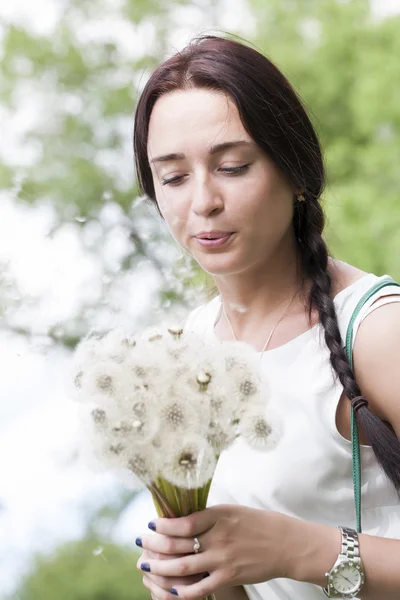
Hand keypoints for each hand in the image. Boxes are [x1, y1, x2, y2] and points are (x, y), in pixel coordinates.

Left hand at [136, 504, 299, 598]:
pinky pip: (200, 588)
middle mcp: (218, 536)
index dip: (162, 525)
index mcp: (218, 515)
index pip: (182, 521)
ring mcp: (223, 558)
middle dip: (154, 545)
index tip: (151, 525)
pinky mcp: (229, 577)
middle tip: (141, 544)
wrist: (285, 543)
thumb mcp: (231, 511)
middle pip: (177, 543)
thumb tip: (179, 521)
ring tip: (146, 566)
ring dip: (160, 567)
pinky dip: (182, 591)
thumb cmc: (257, 524)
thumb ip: (207, 517)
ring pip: (183, 566)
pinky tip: (170, 589)